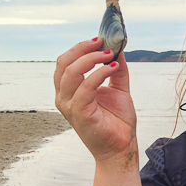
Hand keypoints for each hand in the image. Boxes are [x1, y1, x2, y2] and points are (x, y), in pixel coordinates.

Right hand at [54, 38, 136, 161]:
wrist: (121, 146)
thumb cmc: (117, 121)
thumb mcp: (119, 89)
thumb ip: (117, 70)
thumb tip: (119, 48)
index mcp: (70, 90)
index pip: (65, 62)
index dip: (80, 48)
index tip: (99, 39)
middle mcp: (64, 97)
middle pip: (64, 64)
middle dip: (82, 49)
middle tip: (102, 42)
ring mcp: (69, 106)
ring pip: (71, 73)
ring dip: (91, 59)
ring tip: (110, 55)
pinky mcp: (79, 113)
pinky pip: (85, 88)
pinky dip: (99, 74)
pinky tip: (113, 68)